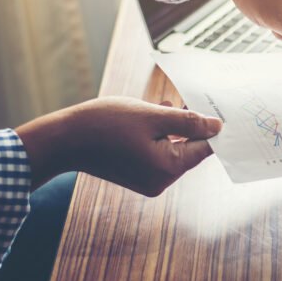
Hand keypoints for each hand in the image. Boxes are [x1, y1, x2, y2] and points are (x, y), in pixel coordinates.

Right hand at [15, 97, 222, 195]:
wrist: (63, 140)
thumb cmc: (105, 125)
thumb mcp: (152, 116)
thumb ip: (188, 121)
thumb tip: (218, 127)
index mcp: (168, 168)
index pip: (205, 148)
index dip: (213, 127)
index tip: (218, 109)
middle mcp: (161, 181)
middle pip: (190, 149)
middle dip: (188, 124)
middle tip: (184, 100)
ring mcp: (149, 180)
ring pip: (173, 148)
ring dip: (172, 127)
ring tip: (161, 106)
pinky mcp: (137, 175)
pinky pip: (158, 153)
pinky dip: (158, 135)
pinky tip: (151, 116)